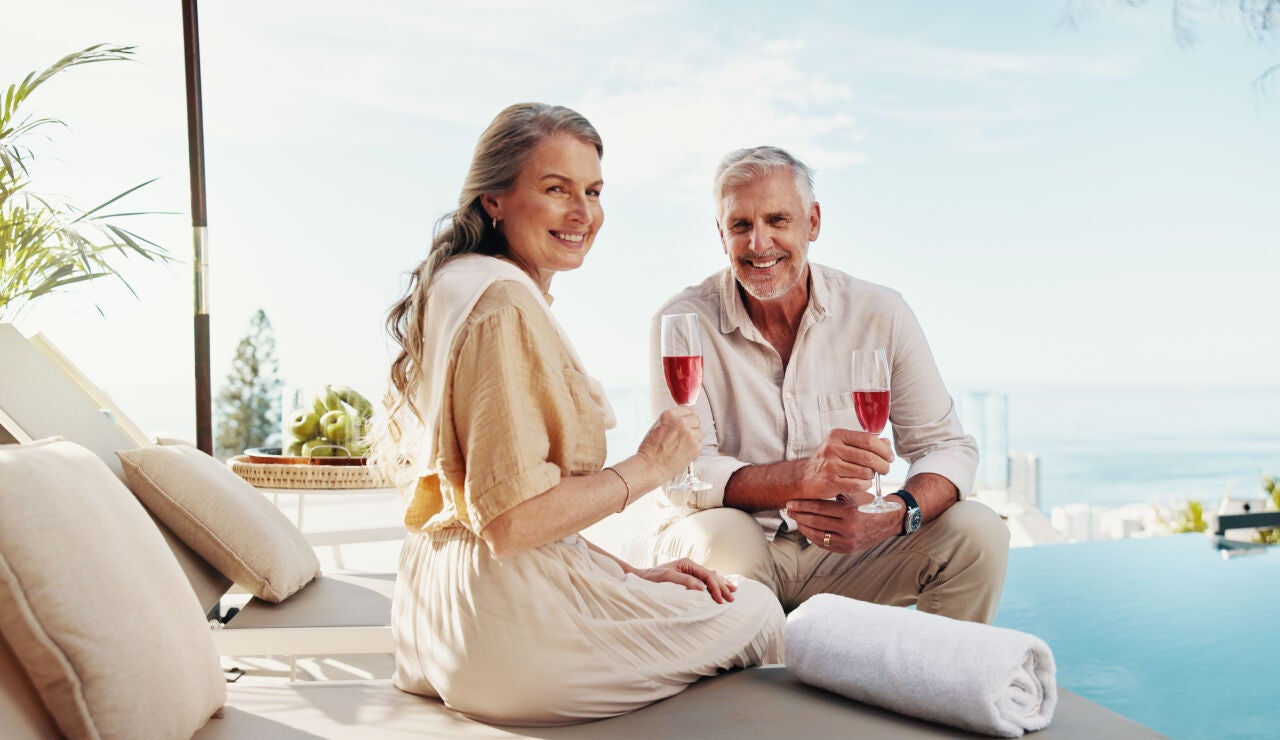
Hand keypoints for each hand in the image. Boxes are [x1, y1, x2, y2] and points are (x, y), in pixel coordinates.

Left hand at [632, 558, 737, 603]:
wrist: (639, 579)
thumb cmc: (651, 579)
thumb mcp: (667, 579)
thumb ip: (685, 581)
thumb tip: (703, 587)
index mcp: (687, 564)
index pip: (707, 575)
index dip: (716, 587)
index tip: (721, 599)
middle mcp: (690, 566)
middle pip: (711, 575)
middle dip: (722, 586)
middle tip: (732, 598)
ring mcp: (689, 572)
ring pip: (710, 577)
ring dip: (721, 584)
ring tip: (732, 591)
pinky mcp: (686, 578)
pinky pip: (704, 580)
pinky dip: (714, 584)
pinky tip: (720, 586)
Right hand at [636, 406, 701, 480]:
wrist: (651, 467)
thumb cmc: (650, 450)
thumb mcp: (656, 427)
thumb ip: (671, 420)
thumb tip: (682, 417)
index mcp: (670, 415)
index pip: (688, 409)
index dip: (687, 416)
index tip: (687, 419)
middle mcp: (681, 423)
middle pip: (696, 419)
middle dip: (692, 426)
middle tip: (684, 434)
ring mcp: (690, 435)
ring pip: (700, 432)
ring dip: (694, 437)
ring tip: (682, 445)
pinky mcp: (695, 447)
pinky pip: (700, 444)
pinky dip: (694, 448)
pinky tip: (683, 452)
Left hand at [786, 492, 900, 553]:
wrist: (889, 520)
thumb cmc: (870, 503)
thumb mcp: (855, 493)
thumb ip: (837, 490)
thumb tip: (812, 486)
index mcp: (850, 511)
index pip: (819, 508)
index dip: (802, 505)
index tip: (790, 502)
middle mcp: (849, 528)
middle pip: (815, 521)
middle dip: (798, 515)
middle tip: (788, 510)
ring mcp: (848, 541)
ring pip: (817, 535)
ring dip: (803, 527)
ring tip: (795, 520)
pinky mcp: (848, 550)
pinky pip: (825, 544)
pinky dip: (813, 537)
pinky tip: (807, 530)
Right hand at [794, 429, 892, 500]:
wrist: (804, 477)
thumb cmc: (826, 460)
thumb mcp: (841, 446)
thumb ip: (863, 443)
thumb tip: (886, 443)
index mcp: (837, 435)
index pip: (868, 439)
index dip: (884, 449)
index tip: (890, 456)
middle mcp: (832, 448)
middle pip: (869, 457)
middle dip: (883, 465)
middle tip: (886, 469)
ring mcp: (831, 466)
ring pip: (866, 472)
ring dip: (872, 476)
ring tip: (869, 476)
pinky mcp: (831, 482)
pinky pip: (859, 485)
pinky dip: (865, 485)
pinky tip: (861, 483)